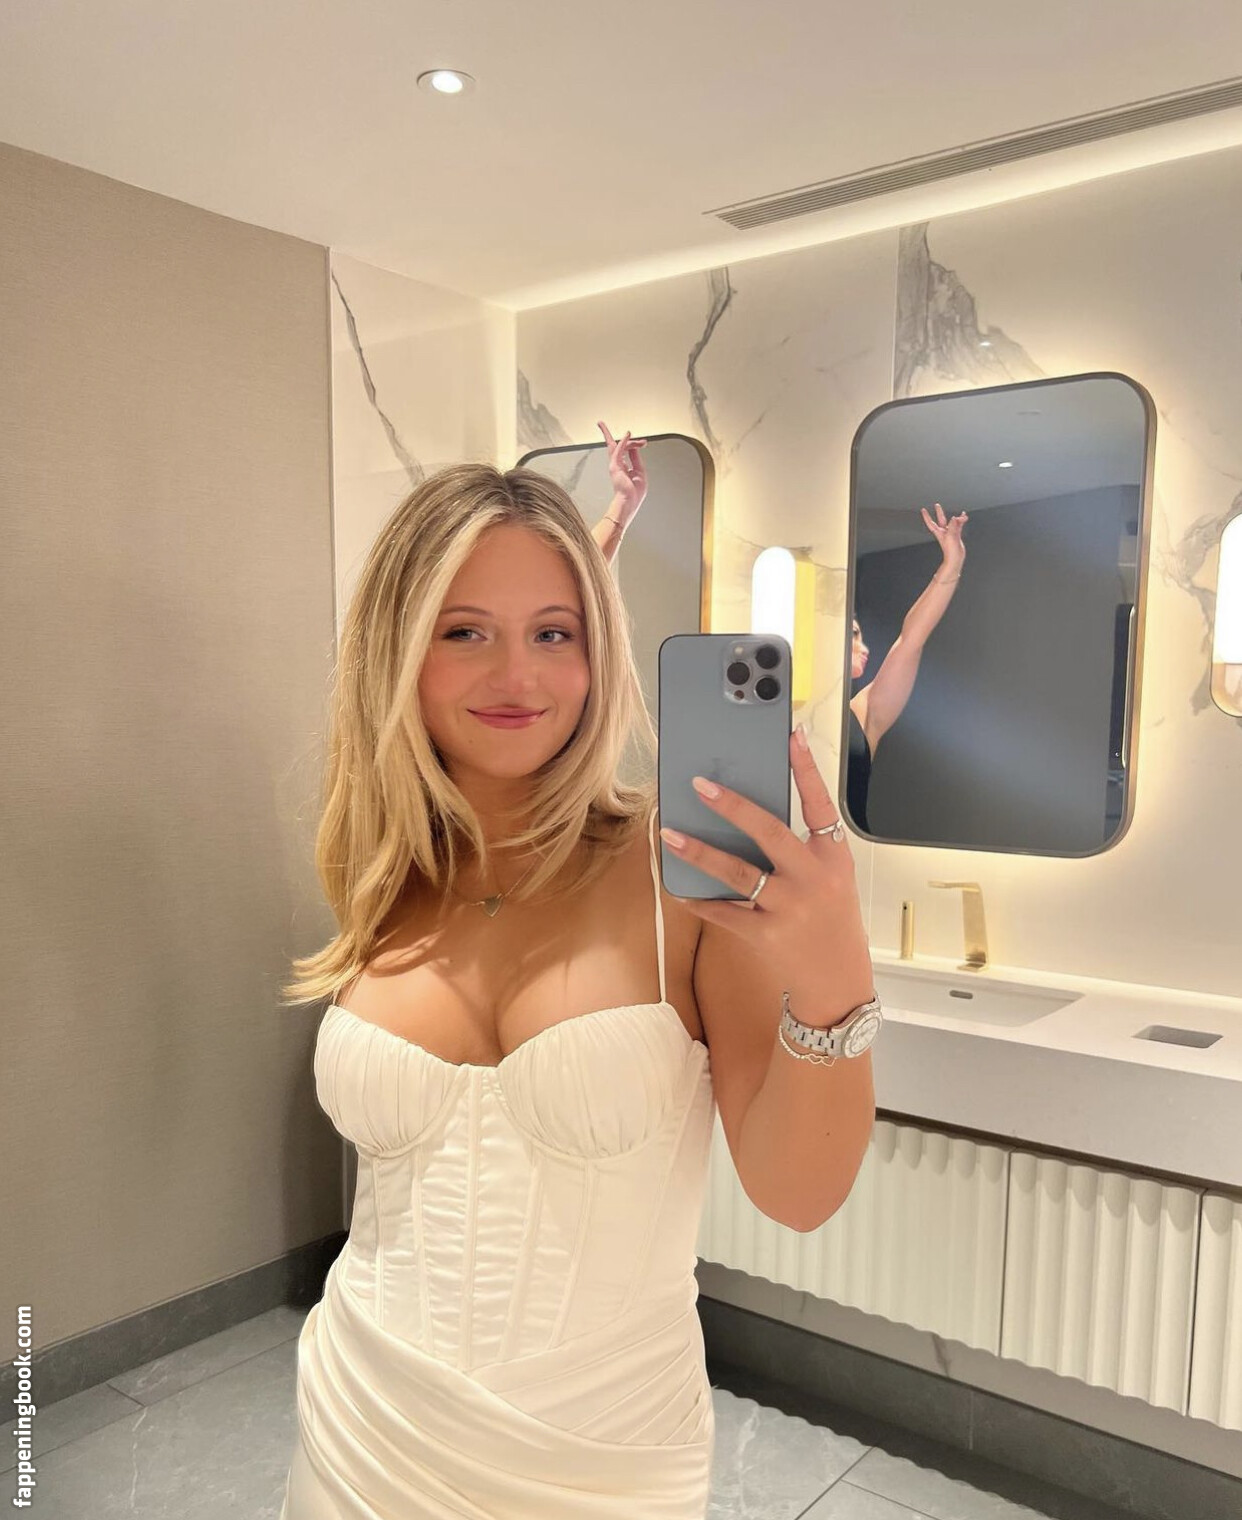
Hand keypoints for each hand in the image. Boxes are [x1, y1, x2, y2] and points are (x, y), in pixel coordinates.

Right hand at [599, 421, 647, 525]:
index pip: (624, 451)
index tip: (643, 442)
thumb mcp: (640, 472)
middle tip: (640, 440)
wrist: (628, 503)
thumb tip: (635, 446)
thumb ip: (636, 458)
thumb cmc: (634, 493)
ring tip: (632, 434)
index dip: (633, 444)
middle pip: (616, 446)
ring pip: (617, 446)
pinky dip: (624, 441)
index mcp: (623, 468)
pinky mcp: (615, 466)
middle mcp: (617, 465)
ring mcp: (615, 465)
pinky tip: (628, 435)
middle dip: (621, 438)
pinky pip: (619, 450)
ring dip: (627, 439)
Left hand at [657, 730, 871, 996]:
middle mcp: (812, 879)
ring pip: (737, 873)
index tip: (793, 735)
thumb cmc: (831, 920)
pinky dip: (699, 900)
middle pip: (769, 833)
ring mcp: (788, 908)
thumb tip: (752, 814)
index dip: (807, 769)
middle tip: (700, 785)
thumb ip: (804, 848)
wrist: (838, 982)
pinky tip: (678, 887)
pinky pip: (724, 912)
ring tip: (670, 833)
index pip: (820, 804)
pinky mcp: (765, 934)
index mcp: (833, 858)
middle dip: (733, 807)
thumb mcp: (832, 878)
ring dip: (699, 851)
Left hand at [920, 501, 967, 572]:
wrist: (955, 558)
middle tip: (937, 505)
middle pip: (940, 519)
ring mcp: (950, 533)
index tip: (923, 510)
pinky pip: (959, 526)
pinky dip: (961, 521)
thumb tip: (954, 518)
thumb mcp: (951, 536)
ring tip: (962, 513)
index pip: (930, 523)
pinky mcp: (956, 535)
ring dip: (957, 518)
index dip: (926, 516)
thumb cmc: (950, 551)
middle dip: (939, 512)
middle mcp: (944, 532)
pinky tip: (964, 517)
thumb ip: (953, 526)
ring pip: (952, 522)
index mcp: (939, 532)